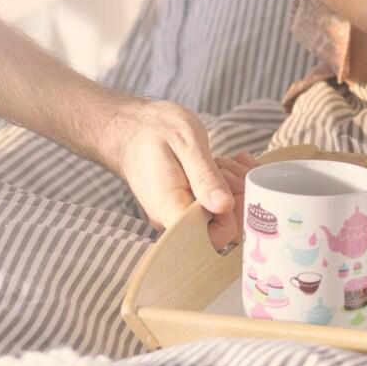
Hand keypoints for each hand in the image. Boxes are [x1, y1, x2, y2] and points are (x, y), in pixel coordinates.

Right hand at [94, 97, 241, 249]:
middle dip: (236, 198)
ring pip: (220, 216)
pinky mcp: (185, 206)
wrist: (130, 128)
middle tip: (227, 167)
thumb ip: (205, 176)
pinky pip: (212, 205)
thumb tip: (224, 206)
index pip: (209, 237)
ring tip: (222, 161)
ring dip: (232, 188)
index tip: (230, 185)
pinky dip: (225, 185)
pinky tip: (223, 164)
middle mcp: (172, 218)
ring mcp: (178, 213)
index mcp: (170, 207)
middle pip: (219, 229)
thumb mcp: (186, 142)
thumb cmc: (155, 129)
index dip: (231, 217)